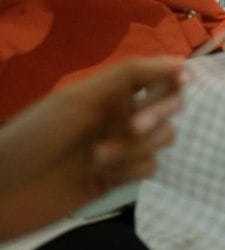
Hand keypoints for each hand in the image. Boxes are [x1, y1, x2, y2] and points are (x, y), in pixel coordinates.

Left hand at [0, 57, 186, 241]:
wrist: (2, 189)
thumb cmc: (35, 136)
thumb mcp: (80, 99)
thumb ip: (130, 76)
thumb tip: (180, 60)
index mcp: (109, 91)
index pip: (157, 75)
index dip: (174, 75)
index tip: (182, 81)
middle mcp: (119, 115)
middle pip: (168, 106)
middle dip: (157, 115)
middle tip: (134, 126)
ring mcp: (121, 146)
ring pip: (162, 138)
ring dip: (136, 147)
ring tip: (99, 157)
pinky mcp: (119, 177)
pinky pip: (149, 166)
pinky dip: (132, 169)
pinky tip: (104, 175)